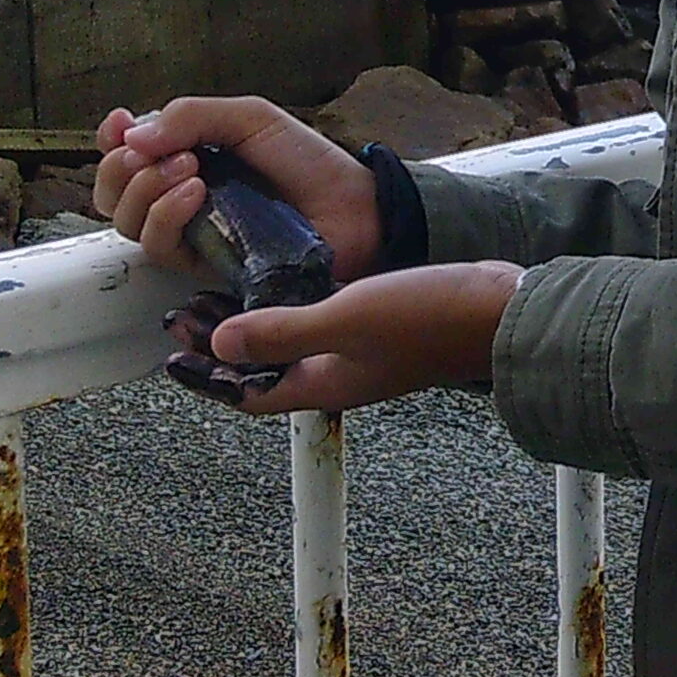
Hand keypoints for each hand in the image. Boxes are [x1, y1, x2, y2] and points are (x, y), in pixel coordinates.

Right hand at [95, 97, 381, 282]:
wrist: (351, 206)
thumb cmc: (304, 160)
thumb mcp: (249, 119)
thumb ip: (190, 117)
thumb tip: (129, 135)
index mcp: (186, 154)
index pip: (125, 152)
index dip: (110, 140)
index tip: (119, 124)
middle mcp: (179, 195)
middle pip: (112, 190)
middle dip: (122, 167)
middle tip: (162, 152)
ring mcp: (190, 231)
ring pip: (127, 221)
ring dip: (144, 190)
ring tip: (189, 170)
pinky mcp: (202, 265)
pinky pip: (160, 247)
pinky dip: (166, 216)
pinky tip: (194, 194)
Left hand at [166, 261, 526, 414]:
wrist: (504, 312)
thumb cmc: (431, 318)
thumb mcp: (347, 318)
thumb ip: (282, 331)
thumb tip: (221, 346)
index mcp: (325, 383)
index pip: (248, 395)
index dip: (207, 379)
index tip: (172, 355)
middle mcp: (339, 375)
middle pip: (263, 372)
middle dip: (220, 349)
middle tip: (186, 315)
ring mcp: (363, 355)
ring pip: (290, 349)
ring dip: (252, 327)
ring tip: (222, 295)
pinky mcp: (382, 331)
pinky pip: (319, 327)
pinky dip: (290, 311)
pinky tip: (290, 281)